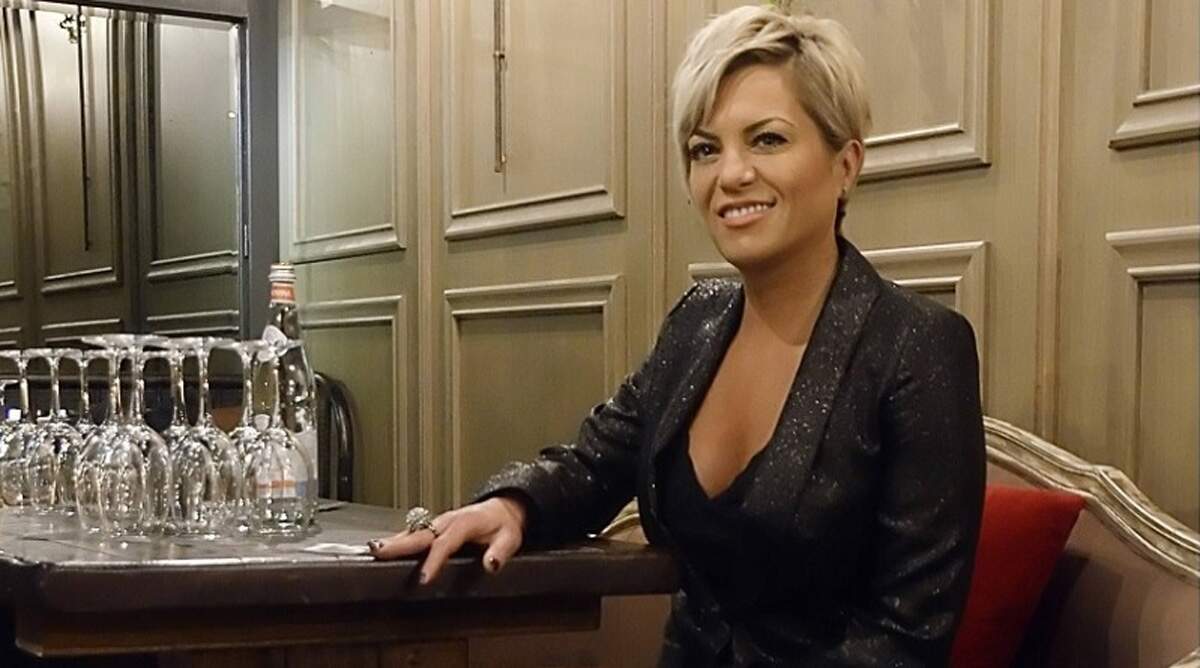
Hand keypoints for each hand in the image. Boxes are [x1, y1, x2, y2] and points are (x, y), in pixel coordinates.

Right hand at [367, 496, 526, 583]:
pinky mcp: (433, 526)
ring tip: (372, 550)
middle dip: (398, 544)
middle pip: (419, 534)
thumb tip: (491, 564)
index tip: (423, 578)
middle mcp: (447, 521)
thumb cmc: (503, 526)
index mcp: (464, 524)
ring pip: (412, 531)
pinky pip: (413, 532)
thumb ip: (500, 552)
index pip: (445, 544)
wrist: (502, 510)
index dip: (433, 561)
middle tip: (378, 552)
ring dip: (393, 541)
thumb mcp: (510, 539)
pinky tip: (383, 548)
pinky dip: (397, 539)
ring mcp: (438, 523)